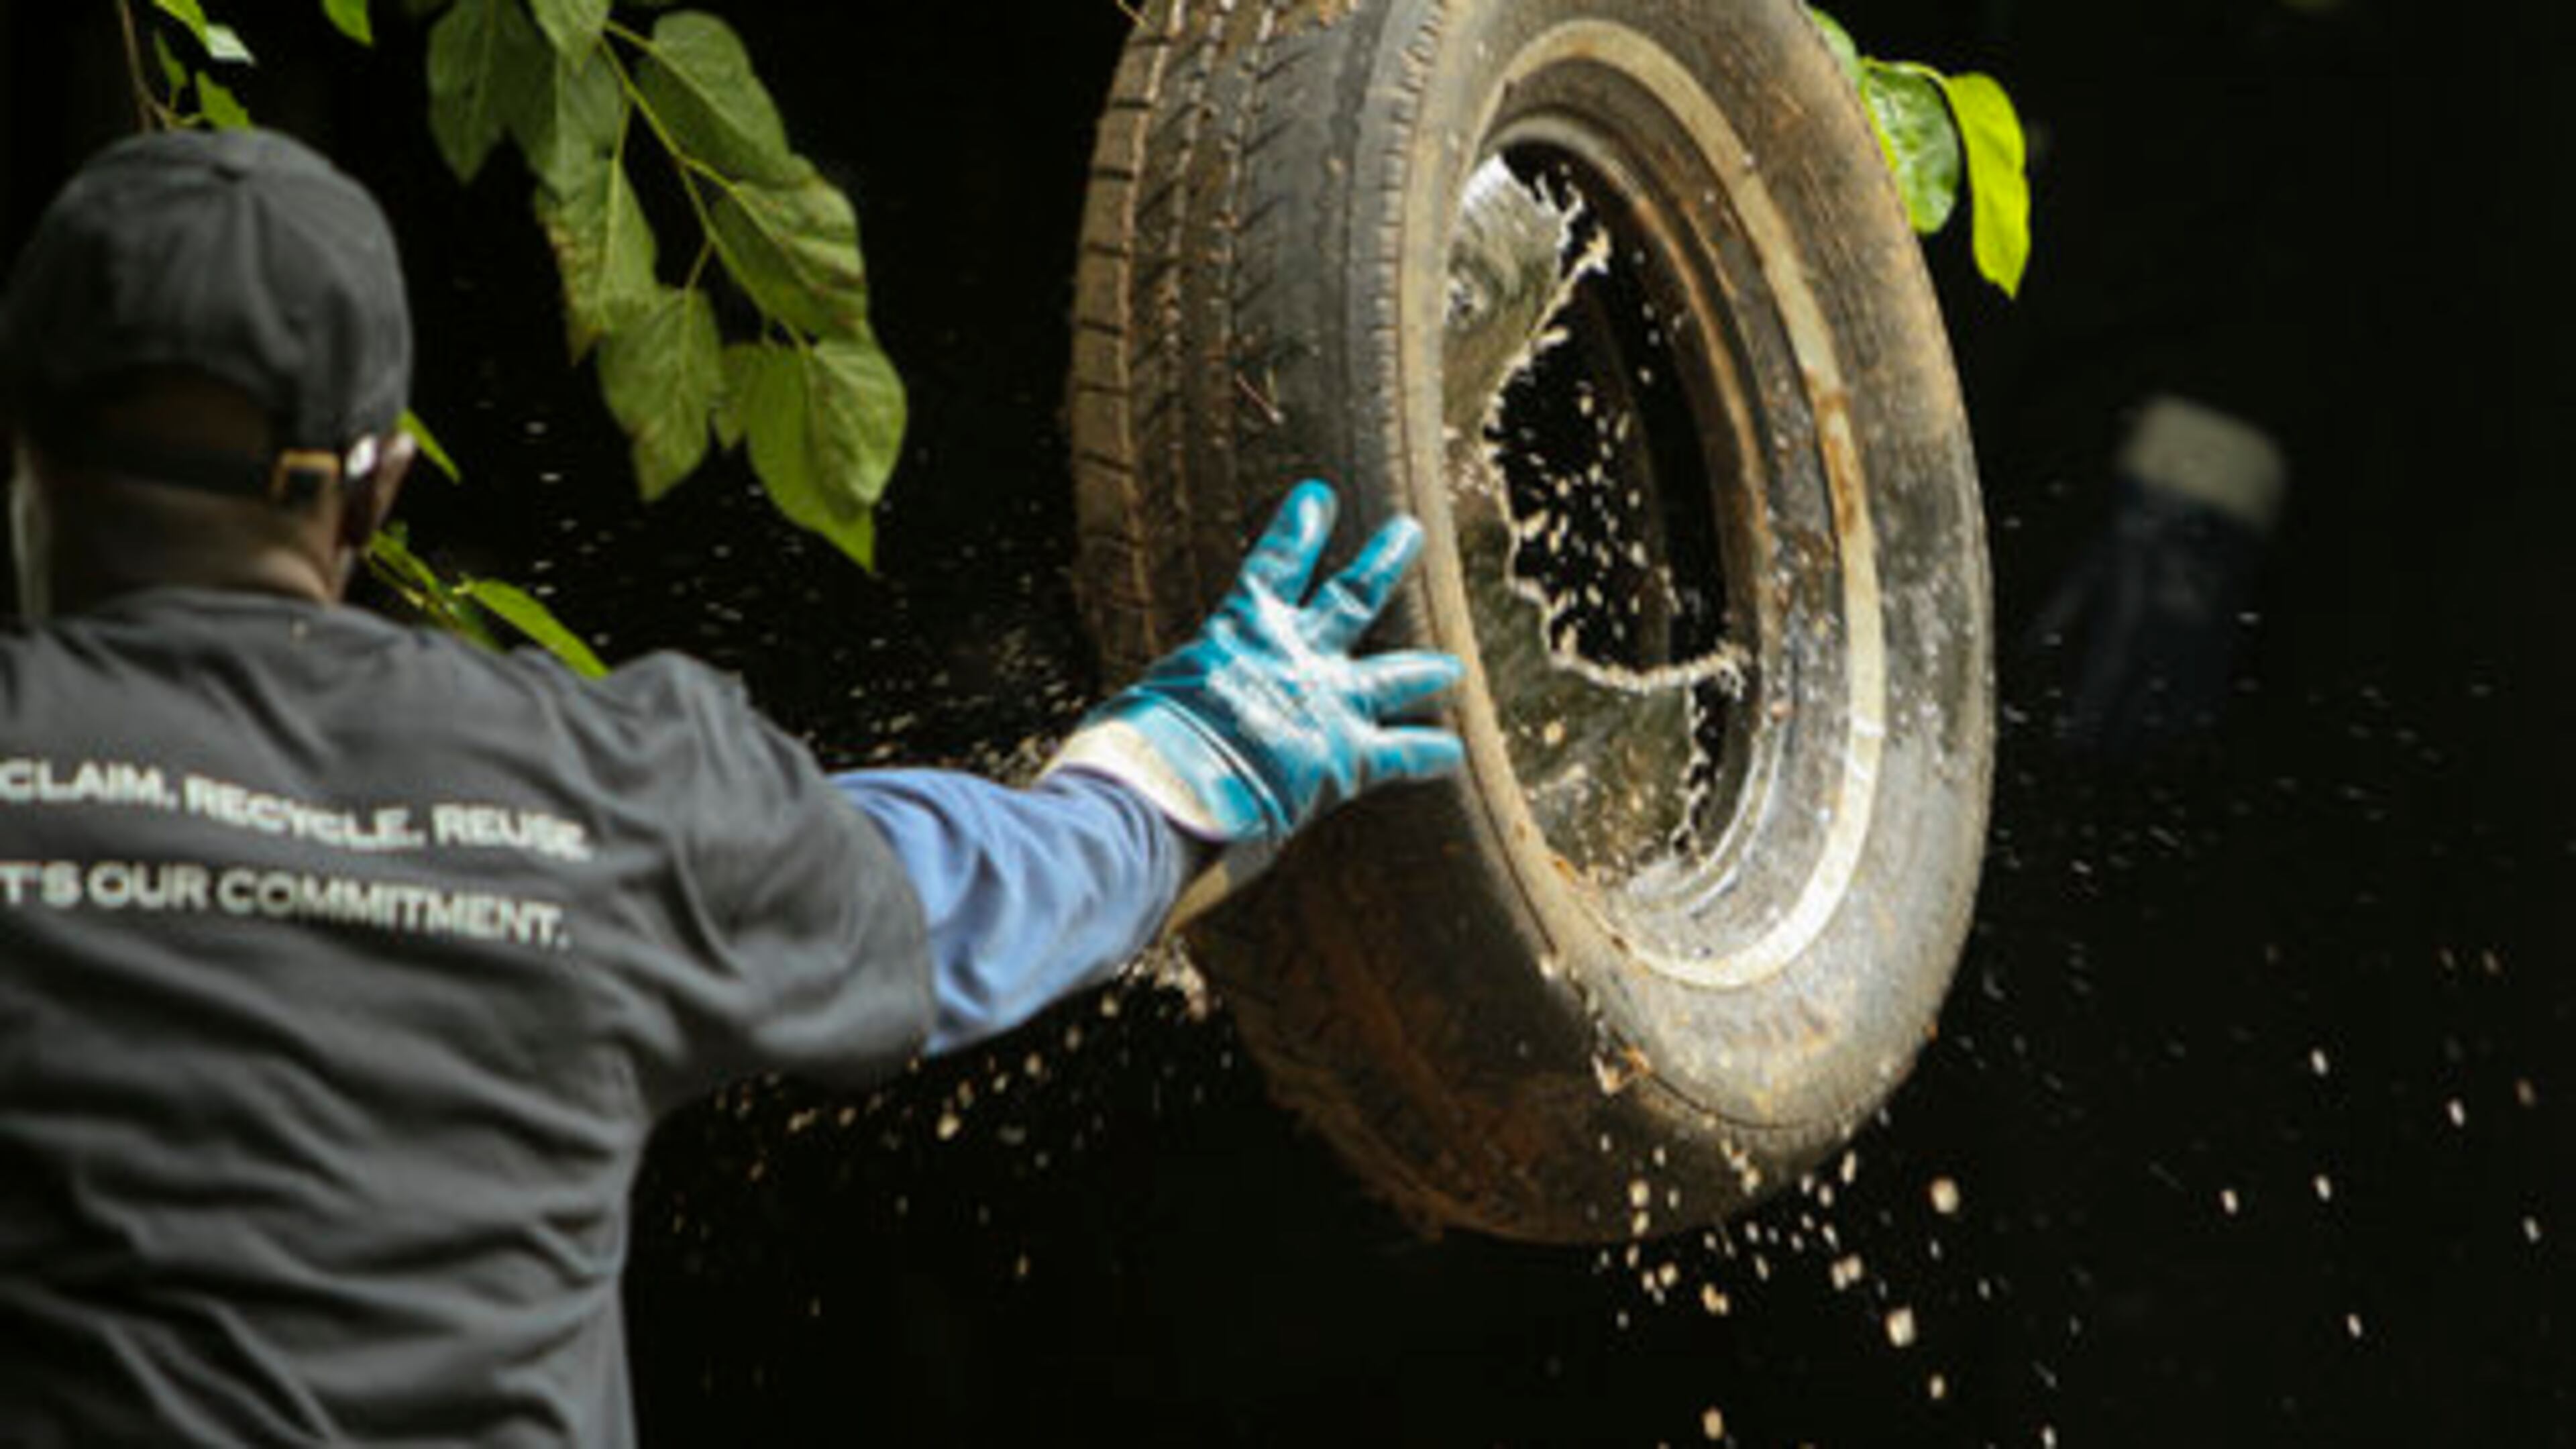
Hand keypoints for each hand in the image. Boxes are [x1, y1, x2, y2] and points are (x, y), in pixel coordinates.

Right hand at [1051, 479, 1464, 896]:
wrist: (1171, 785)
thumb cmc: (1135, 750)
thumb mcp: (1138, 707)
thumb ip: (1161, 707)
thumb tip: (1134, 733)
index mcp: (1237, 633)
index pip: (1271, 565)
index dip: (1297, 529)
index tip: (1318, 497)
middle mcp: (1293, 656)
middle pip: (1352, 597)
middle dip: (1383, 562)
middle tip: (1409, 532)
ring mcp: (1328, 702)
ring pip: (1393, 672)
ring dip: (1426, 667)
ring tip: (1452, 667)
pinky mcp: (1347, 757)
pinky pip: (1401, 751)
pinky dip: (1427, 754)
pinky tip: (1451, 755)